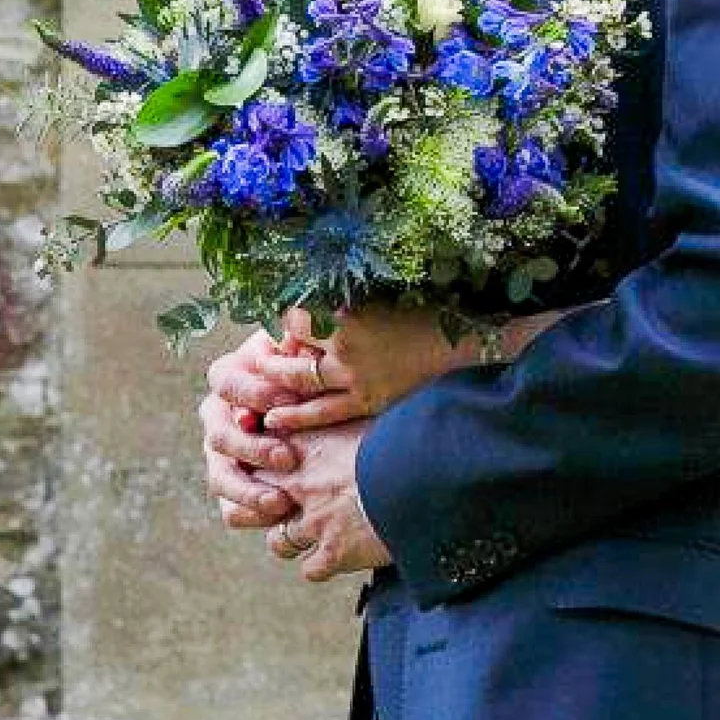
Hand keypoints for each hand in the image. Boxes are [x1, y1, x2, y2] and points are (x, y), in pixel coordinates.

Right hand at [199, 331, 303, 528]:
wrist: (321, 411)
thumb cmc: (312, 374)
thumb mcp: (305, 355)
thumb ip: (298, 349)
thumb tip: (293, 341)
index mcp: (229, 376)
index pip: (226, 383)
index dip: (255, 393)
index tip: (288, 403)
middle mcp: (217, 415)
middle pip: (219, 434)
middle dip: (253, 448)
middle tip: (288, 457)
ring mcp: (221, 454)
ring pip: (219, 476)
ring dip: (248, 490)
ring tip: (280, 501)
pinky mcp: (232, 484)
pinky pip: (229, 507)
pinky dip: (249, 514)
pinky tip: (277, 517)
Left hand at [260, 305, 464, 432]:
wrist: (460, 347)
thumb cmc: (422, 316)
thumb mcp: (378, 300)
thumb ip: (341, 307)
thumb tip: (305, 312)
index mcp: (347, 313)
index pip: (296, 316)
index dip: (285, 321)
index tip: (282, 325)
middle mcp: (345, 346)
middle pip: (292, 349)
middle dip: (272, 355)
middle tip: (260, 358)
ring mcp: (355, 378)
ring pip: (300, 382)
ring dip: (276, 383)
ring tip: (259, 386)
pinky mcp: (367, 402)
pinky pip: (323, 412)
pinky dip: (297, 415)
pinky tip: (275, 419)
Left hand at [262, 418, 391, 580]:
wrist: (426, 476)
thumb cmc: (406, 438)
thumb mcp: (370, 415)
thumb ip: (346, 418)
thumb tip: (355, 404)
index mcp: (309, 444)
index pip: (260, 450)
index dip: (262, 459)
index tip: (274, 463)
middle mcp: (302, 484)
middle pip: (255, 497)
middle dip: (265, 502)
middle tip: (282, 504)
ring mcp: (315, 521)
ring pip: (278, 541)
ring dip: (291, 539)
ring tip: (311, 534)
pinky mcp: (334, 553)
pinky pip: (310, 569)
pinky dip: (320, 565)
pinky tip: (336, 556)